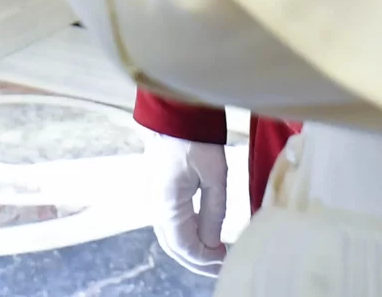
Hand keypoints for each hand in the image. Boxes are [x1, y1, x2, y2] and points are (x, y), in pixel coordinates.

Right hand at [145, 131, 228, 273]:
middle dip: (198, 261)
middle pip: (174, 247)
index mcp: (168, 206)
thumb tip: (213, 243)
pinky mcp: (160, 193)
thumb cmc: (196, 140)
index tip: (226, 262)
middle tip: (222, 267)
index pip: (185, 247)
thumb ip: (213, 213)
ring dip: (192, 251)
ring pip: (171, 238)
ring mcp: (155, 200)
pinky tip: (203, 236)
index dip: (205, 260)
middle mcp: (156, 207)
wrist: (174, 115)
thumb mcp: (214, 176)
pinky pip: (170, 225)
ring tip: (215, 256)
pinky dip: (186, 237)